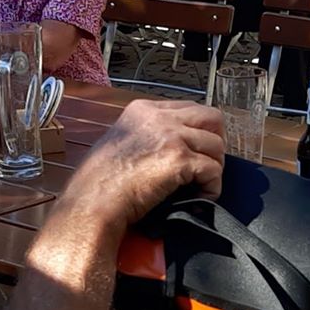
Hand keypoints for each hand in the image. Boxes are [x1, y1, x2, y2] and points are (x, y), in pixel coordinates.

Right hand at [71, 98, 224, 226]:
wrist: (92, 202)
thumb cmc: (99, 182)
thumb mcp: (119, 141)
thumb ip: (145, 135)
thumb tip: (169, 146)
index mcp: (143, 109)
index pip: (189, 108)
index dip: (198, 132)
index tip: (196, 152)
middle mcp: (159, 117)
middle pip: (212, 118)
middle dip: (215, 143)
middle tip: (207, 166)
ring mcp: (171, 135)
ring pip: (217, 146)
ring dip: (213, 168)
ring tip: (200, 186)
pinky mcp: (180, 159)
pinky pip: (213, 171)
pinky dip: (211, 188)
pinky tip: (199, 199)